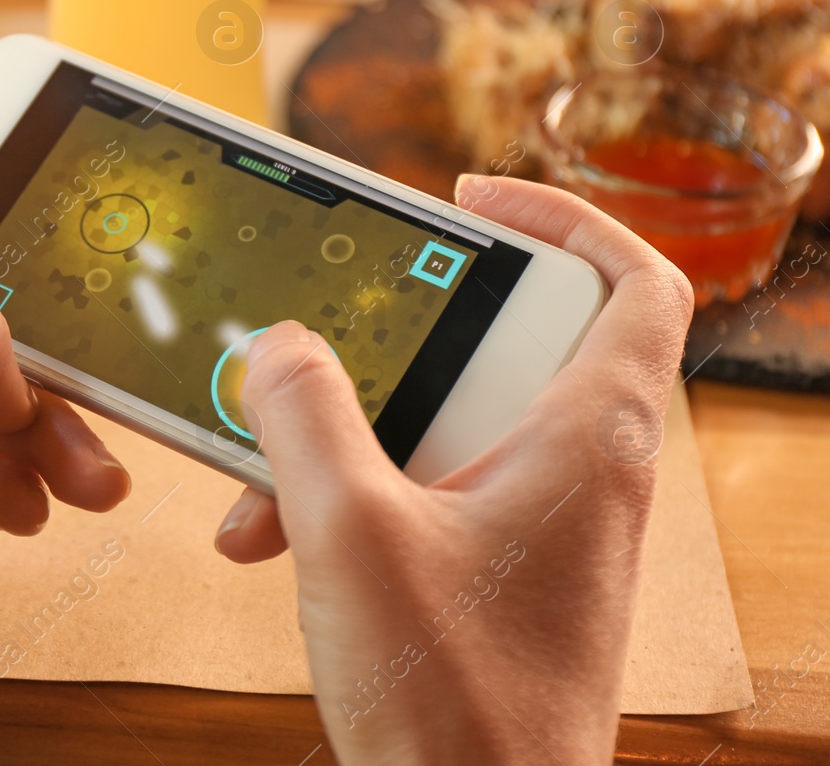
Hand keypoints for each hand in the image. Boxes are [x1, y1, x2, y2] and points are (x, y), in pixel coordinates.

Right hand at [212, 177, 692, 764]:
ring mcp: (543, 525)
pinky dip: (356, 494)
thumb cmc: (454, 703)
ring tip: (266, 476)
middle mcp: (581, 471)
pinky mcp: (501, 570)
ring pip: (449, 425)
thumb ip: (305, 416)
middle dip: (397, 342)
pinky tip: (276, 536)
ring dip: (350, 433)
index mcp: (586, 436)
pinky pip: (428, 489)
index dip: (564, 215)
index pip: (634, 279)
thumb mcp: (350, 531)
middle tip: (331, 334)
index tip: (472, 198)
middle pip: (508, 344)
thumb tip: (279, 347)